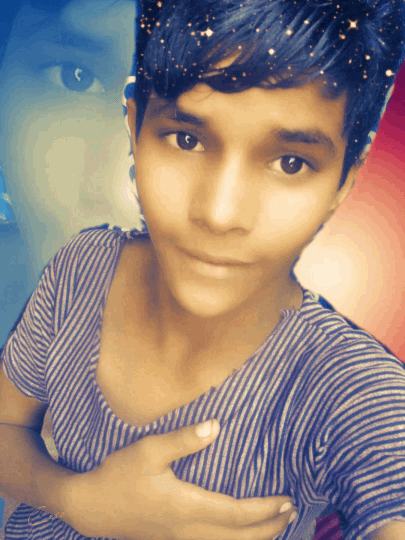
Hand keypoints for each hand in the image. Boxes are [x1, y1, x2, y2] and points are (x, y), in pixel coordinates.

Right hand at [65, 419, 295, 539]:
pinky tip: (238, 531)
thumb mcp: (148, 450)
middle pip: (238, 538)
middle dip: (269, 528)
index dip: (265, 510)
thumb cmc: (119, 475)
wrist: (90, 507)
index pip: (236, 514)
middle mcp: (187, 530)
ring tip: (276, 525)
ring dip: (256, 538)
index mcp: (186, 507)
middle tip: (292, 511)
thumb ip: (183, 440)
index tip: (286, 498)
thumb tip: (216, 427)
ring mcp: (180, 539)